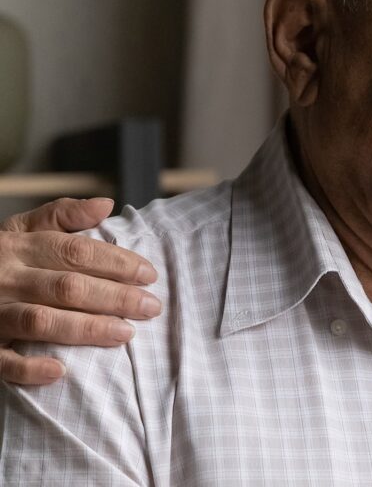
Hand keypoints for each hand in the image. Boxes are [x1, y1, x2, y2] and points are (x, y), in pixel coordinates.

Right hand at [0, 198, 159, 384]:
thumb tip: (106, 204)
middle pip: (67, 287)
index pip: (76, 252)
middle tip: (151, 307)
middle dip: (114, 298)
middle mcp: (6, 278)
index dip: (116, 263)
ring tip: (125, 334)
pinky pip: (1, 361)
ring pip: (41, 322)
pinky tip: (60, 371)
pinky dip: (29, 368)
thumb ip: (62, 215)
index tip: (150, 275)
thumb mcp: (20, 227)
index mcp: (19, 247)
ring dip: (86, 329)